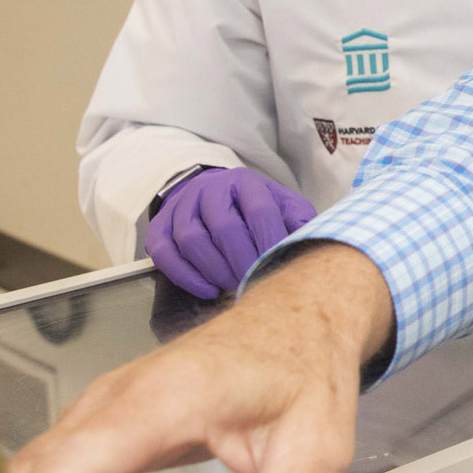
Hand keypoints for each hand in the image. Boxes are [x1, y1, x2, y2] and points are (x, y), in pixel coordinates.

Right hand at [4, 243, 392, 472]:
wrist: (296, 321)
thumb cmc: (300, 371)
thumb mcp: (315, 444)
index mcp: (165, 400)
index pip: (80, 460)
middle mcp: (117, 399)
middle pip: (32, 472)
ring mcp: (100, 407)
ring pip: (26, 470)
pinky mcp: (98, 420)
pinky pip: (41, 467)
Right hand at [148, 166, 317, 298]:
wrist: (211, 193)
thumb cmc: (254, 206)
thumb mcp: (282, 205)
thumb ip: (298, 220)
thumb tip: (314, 240)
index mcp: (245, 182)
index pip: (259, 211)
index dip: (269, 242)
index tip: (278, 269)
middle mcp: (210, 189)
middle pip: (225, 228)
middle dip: (242, 262)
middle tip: (255, 285)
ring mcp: (181, 207)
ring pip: (192, 240)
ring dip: (215, 271)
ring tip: (233, 287)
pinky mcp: (159, 227)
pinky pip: (165, 253)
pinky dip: (186, 277)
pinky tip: (208, 290)